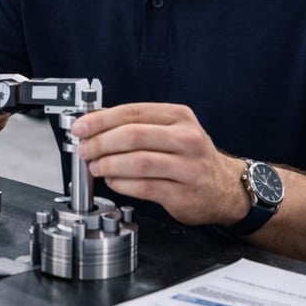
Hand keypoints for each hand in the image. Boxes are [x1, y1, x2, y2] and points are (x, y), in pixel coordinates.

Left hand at [71, 103, 247, 225]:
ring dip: (109, 164)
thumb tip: (94, 124)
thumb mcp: (170, 129)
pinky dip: (122, 184)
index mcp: (179, 116)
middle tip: (84, 149)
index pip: (133, 113)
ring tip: (95, 166)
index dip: (101, 120)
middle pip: (134, 136)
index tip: (81, 127)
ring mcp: (188, 167)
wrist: (224, 187)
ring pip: (138, 162)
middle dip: (101, 142)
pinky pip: (144, 187)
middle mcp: (187, 139)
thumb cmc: (189, 155)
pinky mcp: (184, 193)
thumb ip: (136, 125)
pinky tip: (112, 181)